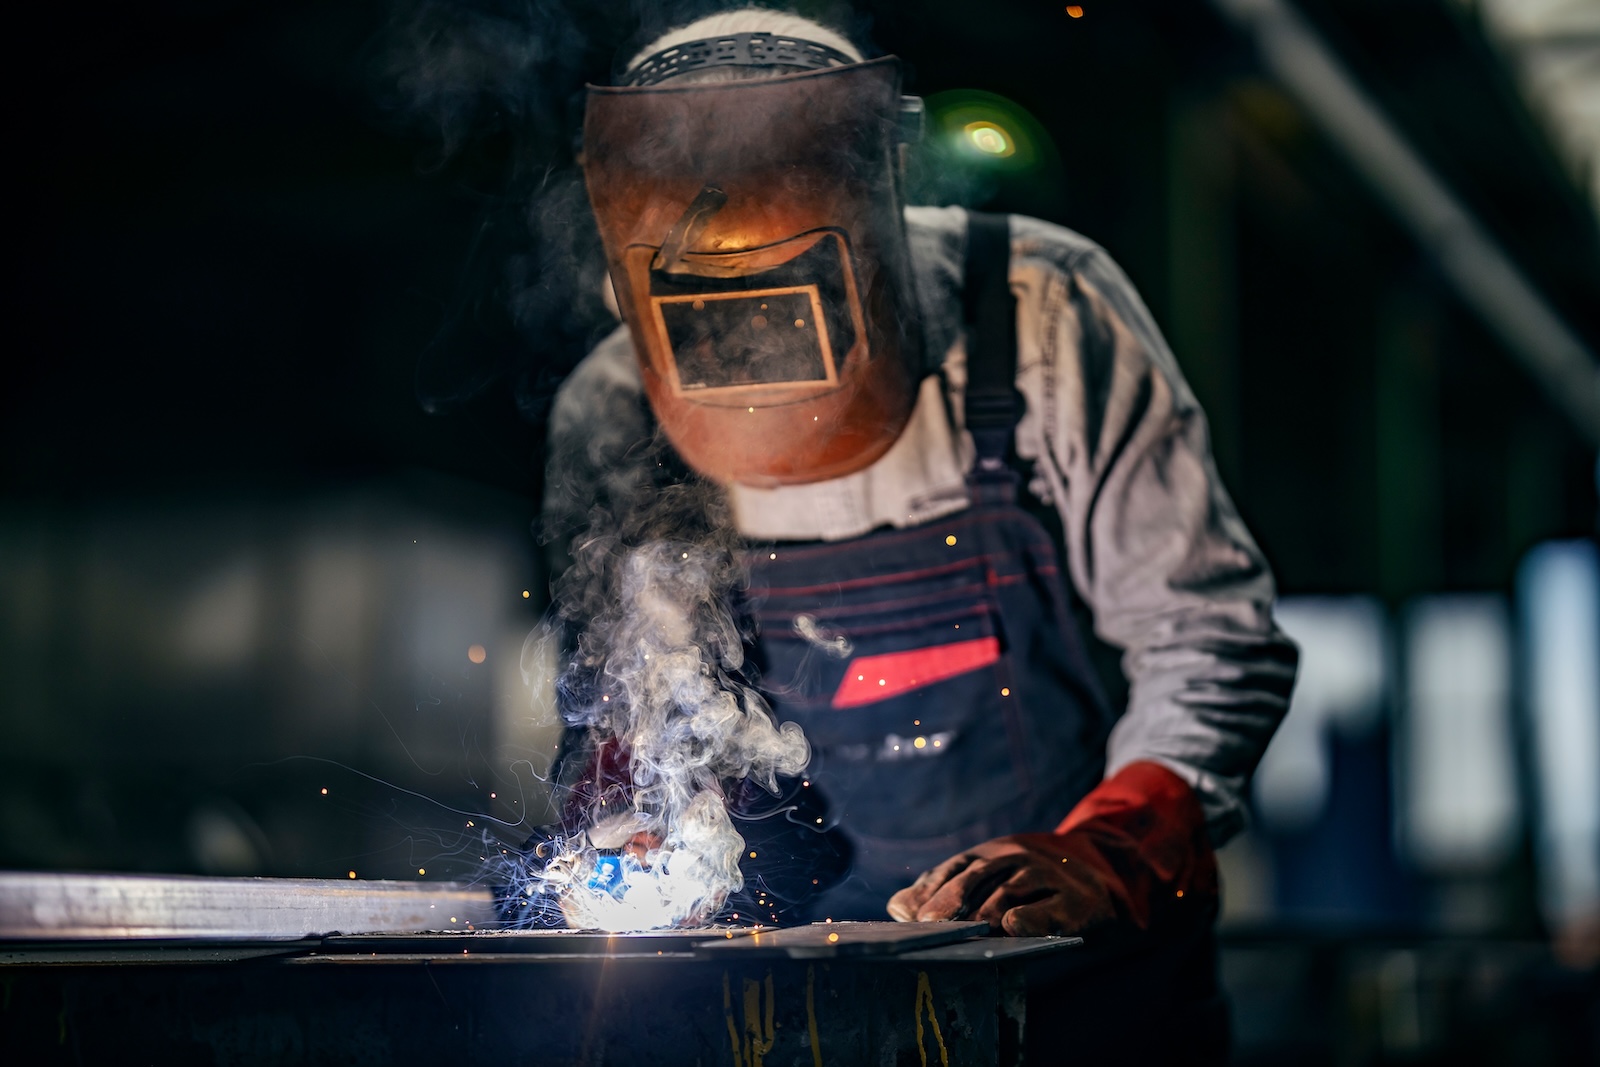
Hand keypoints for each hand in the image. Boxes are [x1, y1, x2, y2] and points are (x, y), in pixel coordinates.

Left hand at [886, 761, 1216, 936]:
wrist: (1105, 880)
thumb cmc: (1034, 887)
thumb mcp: (993, 880)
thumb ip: (947, 890)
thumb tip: (896, 907)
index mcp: (993, 853)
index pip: (955, 867)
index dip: (931, 890)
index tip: (908, 916)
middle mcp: (1018, 857)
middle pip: (977, 874)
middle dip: (949, 901)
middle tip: (928, 927)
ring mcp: (1048, 875)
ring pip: (1010, 890)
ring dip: (983, 913)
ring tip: (962, 934)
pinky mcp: (1077, 899)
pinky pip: (1051, 909)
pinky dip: (1031, 919)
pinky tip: (1012, 929)